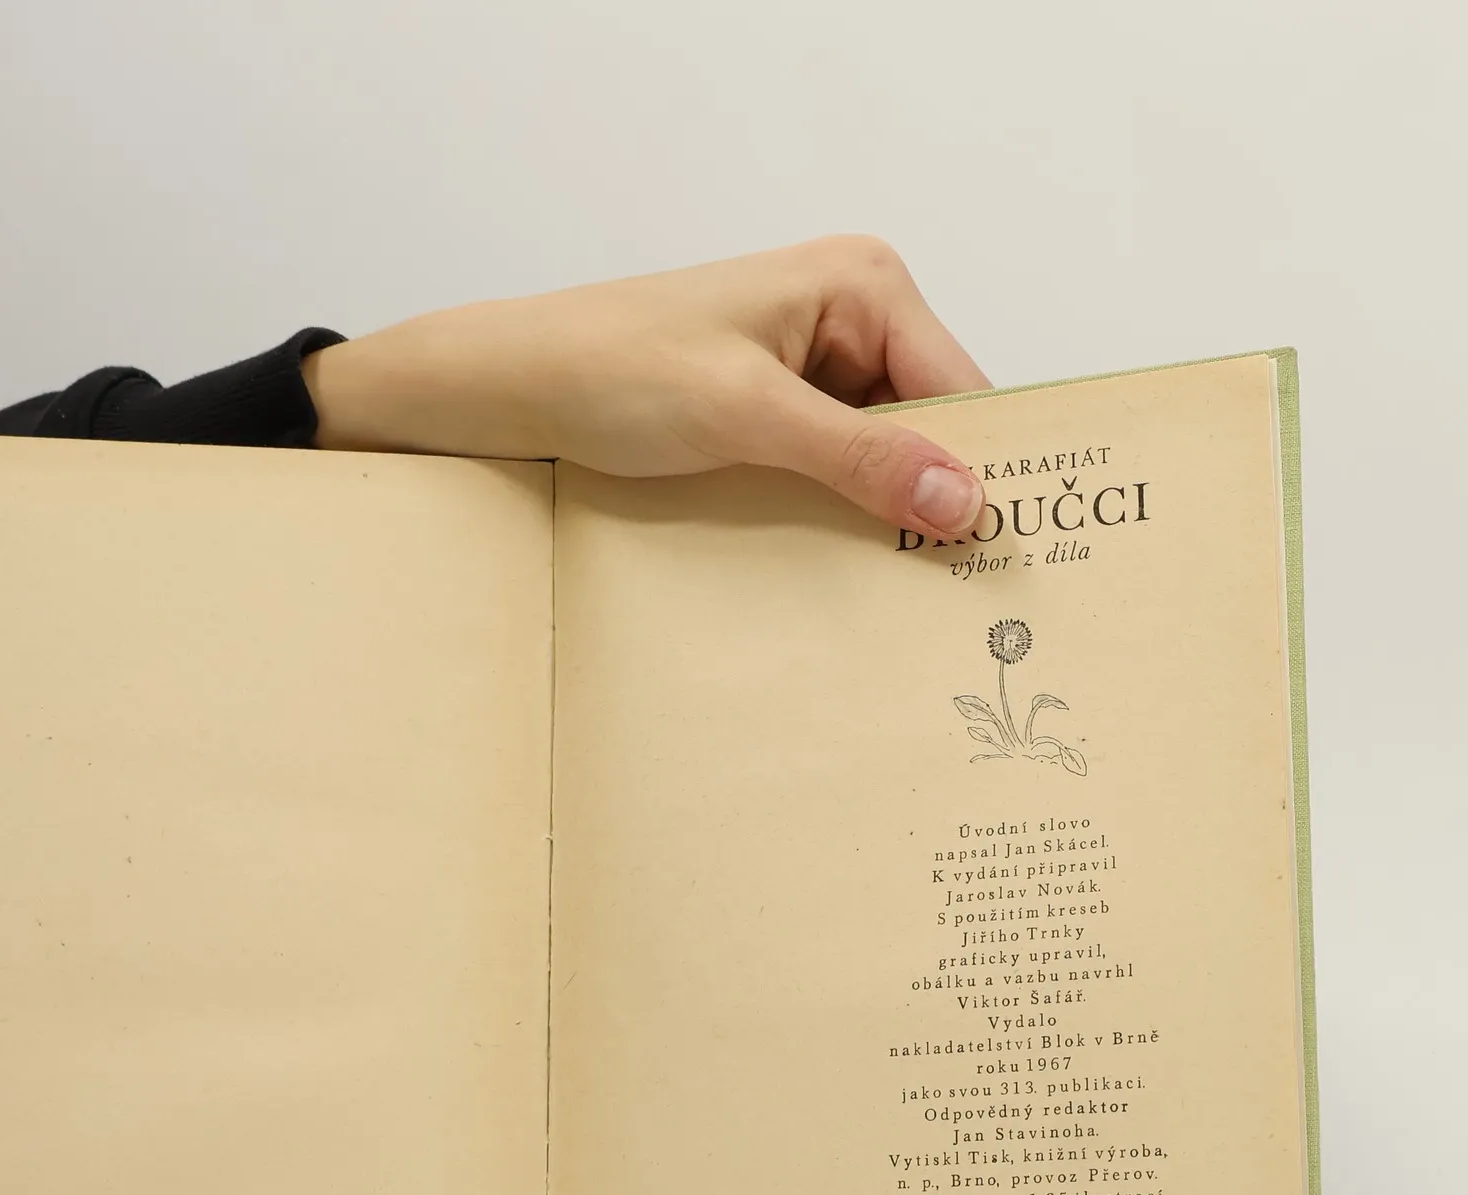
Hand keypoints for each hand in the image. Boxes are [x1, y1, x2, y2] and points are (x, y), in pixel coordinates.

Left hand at [304, 235, 988, 538]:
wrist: (505, 388)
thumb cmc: (609, 368)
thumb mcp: (745, 414)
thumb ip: (858, 457)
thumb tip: (964, 500)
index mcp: (863, 284)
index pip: (962, 389)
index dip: (983, 472)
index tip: (1002, 557)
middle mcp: (847, 316)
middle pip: (929, 427)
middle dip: (931, 500)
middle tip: (951, 596)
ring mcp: (807, 368)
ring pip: (880, 459)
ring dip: (877, 518)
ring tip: (896, 594)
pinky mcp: (768, 415)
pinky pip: (829, 472)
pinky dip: (832, 516)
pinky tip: (833, 566)